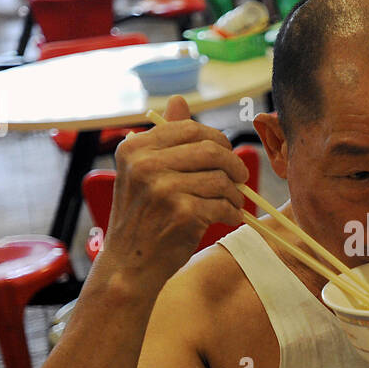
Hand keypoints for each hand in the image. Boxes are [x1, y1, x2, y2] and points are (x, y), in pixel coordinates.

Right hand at [99, 94, 248, 288]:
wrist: (129, 266)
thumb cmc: (141, 219)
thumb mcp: (144, 174)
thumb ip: (164, 138)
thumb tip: (179, 100)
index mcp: (134, 149)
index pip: (190, 128)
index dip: (217, 141)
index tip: (225, 155)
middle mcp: (145, 165)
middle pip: (211, 149)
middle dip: (233, 164)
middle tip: (239, 178)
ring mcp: (163, 188)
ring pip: (221, 178)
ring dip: (234, 193)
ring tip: (232, 203)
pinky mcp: (182, 213)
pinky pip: (224, 204)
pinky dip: (232, 212)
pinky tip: (227, 217)